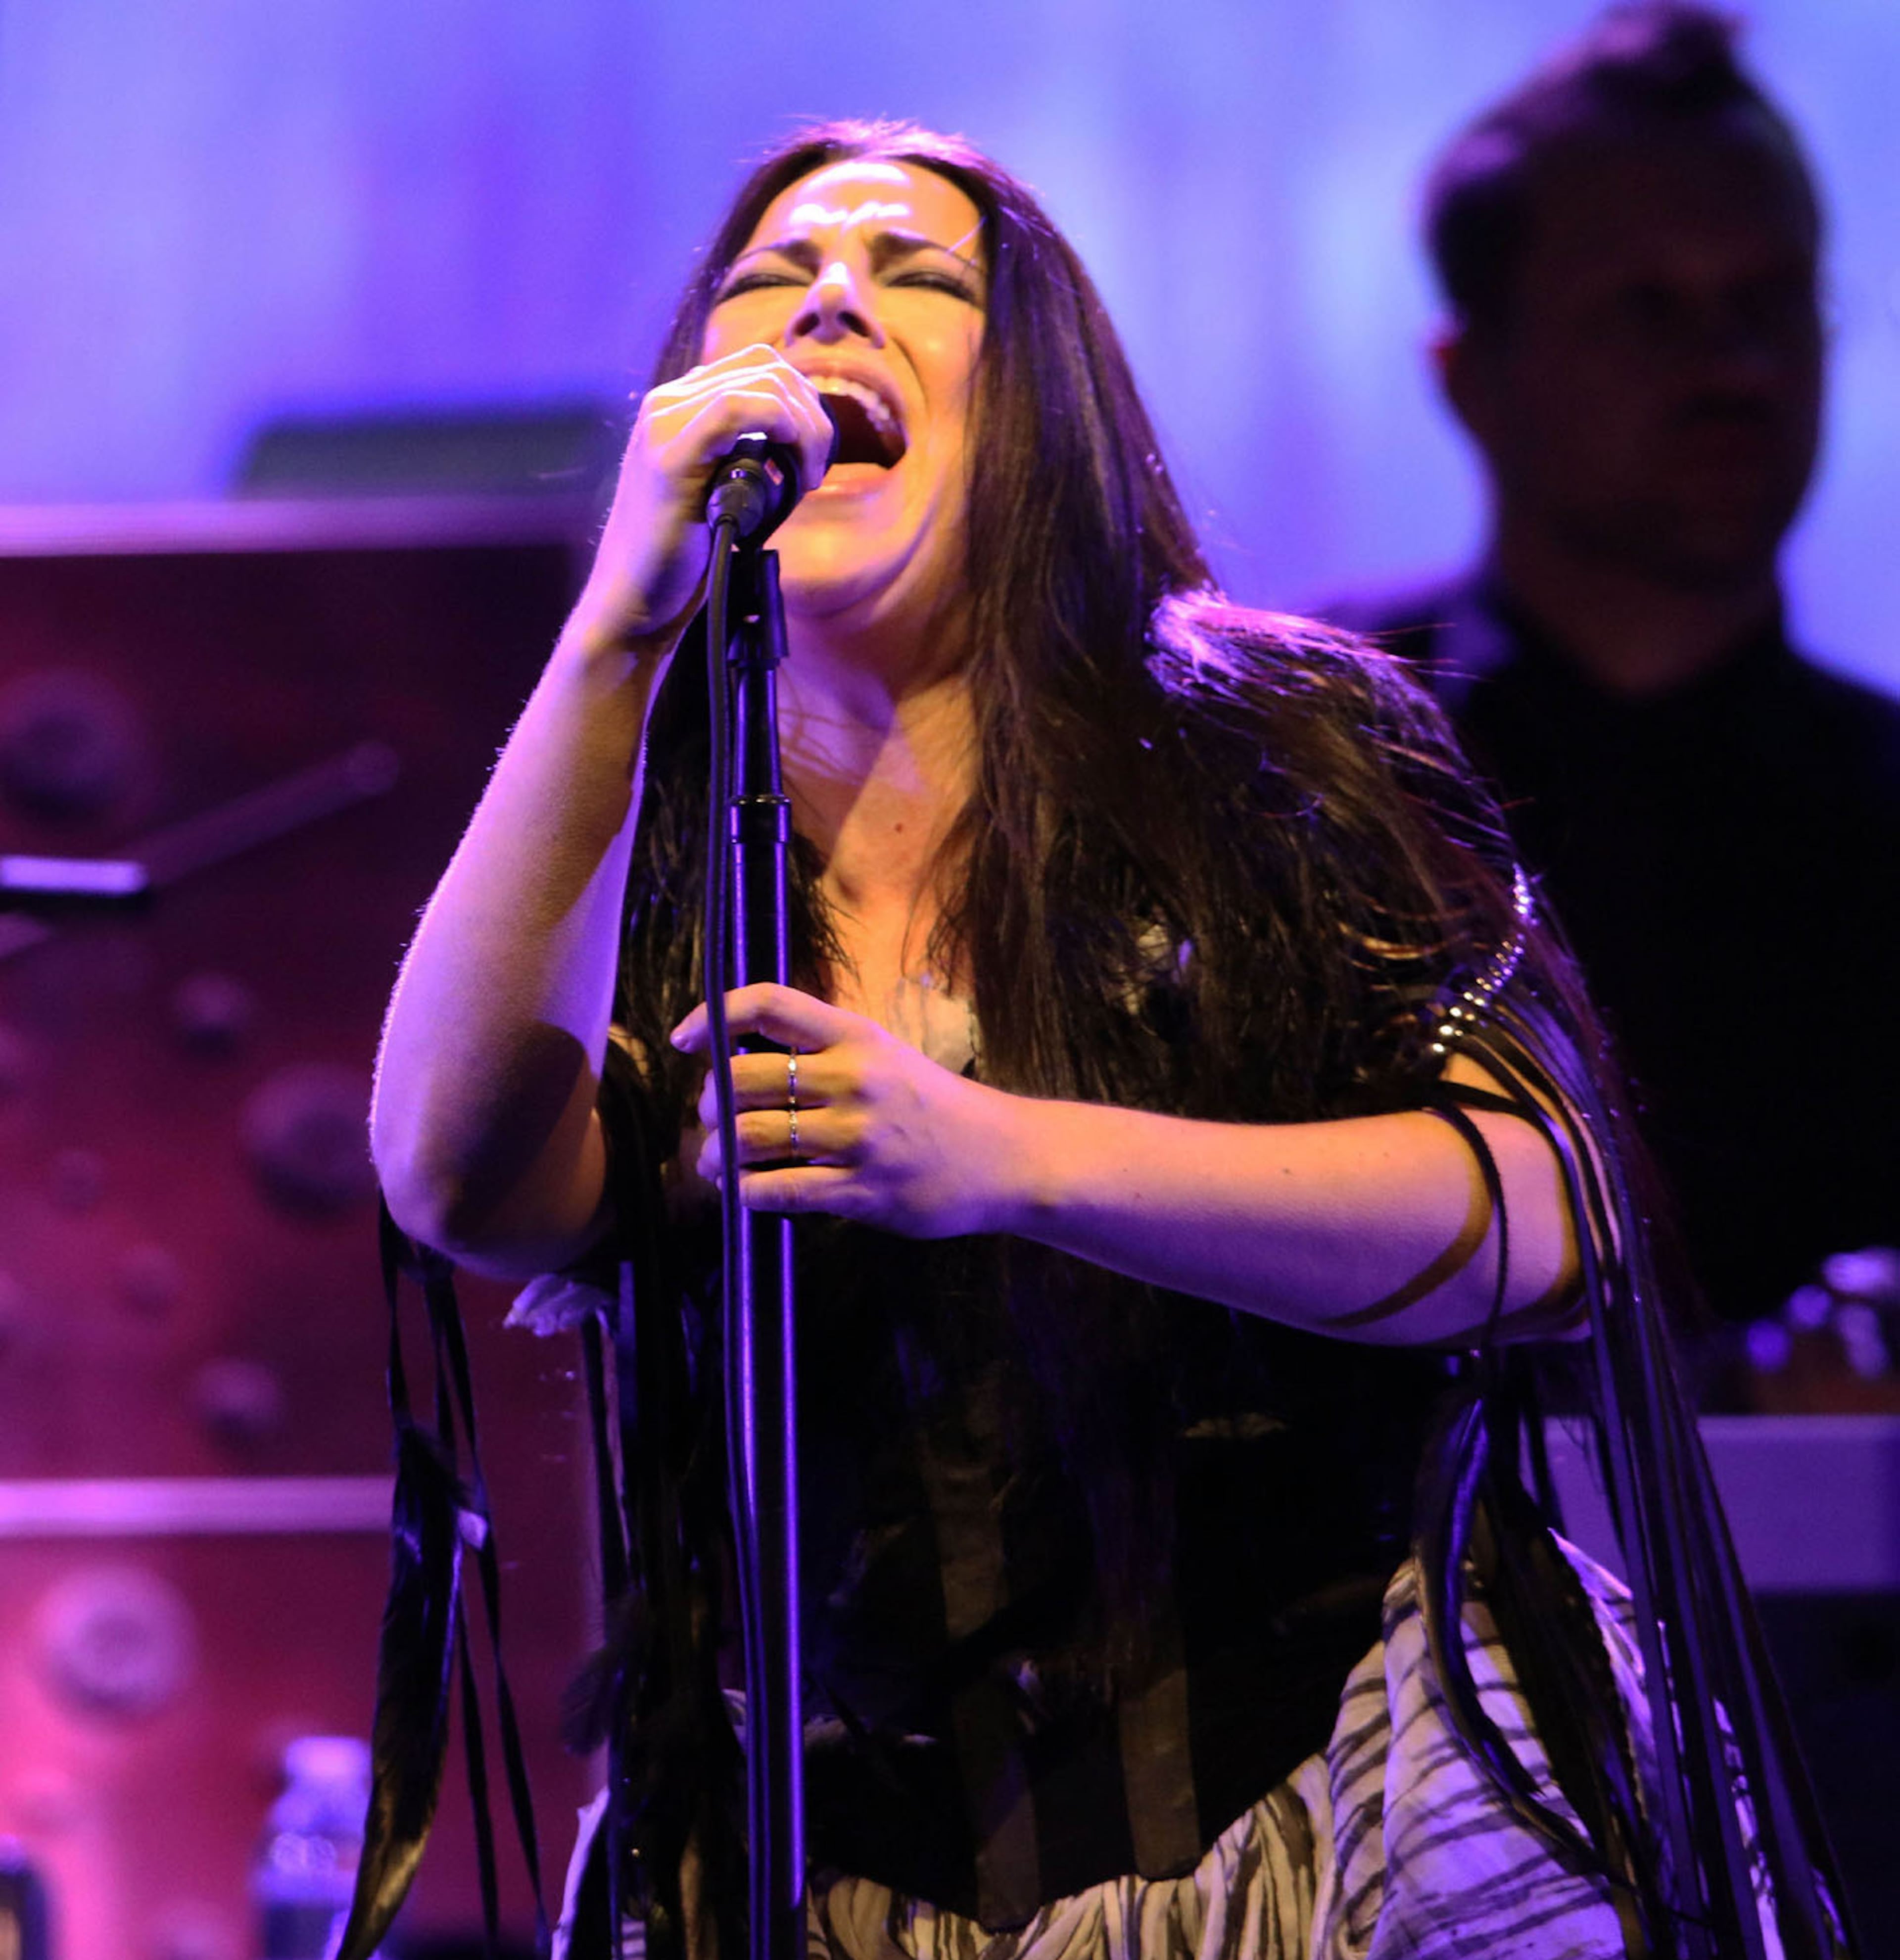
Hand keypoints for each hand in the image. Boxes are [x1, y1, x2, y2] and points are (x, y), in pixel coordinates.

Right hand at [566, 348, 835, 656]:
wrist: (634, 601)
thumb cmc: (683, 559)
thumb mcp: (726, 493)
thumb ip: (752, 458)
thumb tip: (805, 443)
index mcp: (679, 407)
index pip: (758, 369)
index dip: (802, 401)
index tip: (815, 456)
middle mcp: (666, 404)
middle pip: (766, 367)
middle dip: (810, 412)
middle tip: (817, 469)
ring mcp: (663, 425)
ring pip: (761, 383)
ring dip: (805, 426)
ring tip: (809, 477)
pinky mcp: (668, 456)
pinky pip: (735, 409)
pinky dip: (781, 425)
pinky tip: (797, 466)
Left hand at [669, 984, 1024, 1237]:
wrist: (1005, 1157)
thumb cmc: (933, 1106)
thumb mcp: (885, 1055)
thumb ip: (823, 1052)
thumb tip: (738, 1061)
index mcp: (856, 1036)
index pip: (767, 1004)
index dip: (713, 1015)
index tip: (683, 1039)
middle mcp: (854, 1079)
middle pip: (742, 1079)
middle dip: (709, 1104)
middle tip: (710, 1120)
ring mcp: (858, 1137)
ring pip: (752, 1138)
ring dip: (718, 1154)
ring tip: (716, 1162)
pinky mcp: (863, 1191)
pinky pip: (780, 1191)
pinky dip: (747, 1194)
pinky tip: (744, 1193)